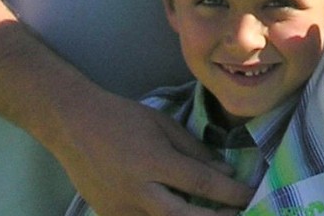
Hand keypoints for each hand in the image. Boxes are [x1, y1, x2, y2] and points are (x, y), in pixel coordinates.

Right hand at [59, 90, 253, 214]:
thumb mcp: (162, 124)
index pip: (200, 183)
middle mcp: (137, 190)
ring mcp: (121, 208)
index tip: (251, 195)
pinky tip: (181, 214)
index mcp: (152, 161)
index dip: (229, 192)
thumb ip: (194, 150)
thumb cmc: (121, 117)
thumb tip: (224, 171)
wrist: (72, 125)